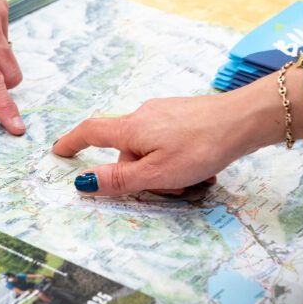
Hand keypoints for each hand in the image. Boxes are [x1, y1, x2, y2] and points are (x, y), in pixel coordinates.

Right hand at [52, 70, 302, 195]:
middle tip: (172, 190)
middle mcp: (143, 115)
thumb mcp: (157, 173)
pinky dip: (178, 159)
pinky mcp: (183, 114)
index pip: (91, 132)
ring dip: (165, 170)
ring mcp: (164, 112)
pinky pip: (169, 141)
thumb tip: (83, 182)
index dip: (72, 142)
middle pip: (128, 150)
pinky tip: (202, 167)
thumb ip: (120, 180)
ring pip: (151, 148)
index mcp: (131, 129)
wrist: (244, 119)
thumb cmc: (200, 147)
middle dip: (143, 174)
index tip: (58, 151)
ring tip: (195, 181)